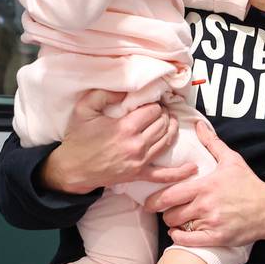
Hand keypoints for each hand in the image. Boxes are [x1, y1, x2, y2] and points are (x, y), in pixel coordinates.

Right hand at [39, 90, 196, 194]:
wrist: (72, 169)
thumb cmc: (78, 138)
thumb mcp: (84, 110)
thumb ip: (104, 94)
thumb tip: (125, 88)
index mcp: (125, 127)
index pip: (153, 111)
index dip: (155, 104)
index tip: (152, 102)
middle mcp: (136, 144)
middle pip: (163, 124)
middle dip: (164, 114)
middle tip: (160, 111)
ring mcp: (139, 161)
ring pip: (167, 141)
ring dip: (172, 129)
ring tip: (170, 121)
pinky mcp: (139, 174)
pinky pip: (163, 175)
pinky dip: (179, 172)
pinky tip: (192, 168)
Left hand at [145, 121, 264, 247]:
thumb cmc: (249, 184)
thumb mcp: (232, 160)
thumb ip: (212, 143)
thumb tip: (198, 125)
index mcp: (205, 186)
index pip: (170, 194)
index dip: (155, 200)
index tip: (150, 201)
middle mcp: (205, 205)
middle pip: (170, 213)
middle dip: (165, 213)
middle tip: (167, 210)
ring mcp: (211, 222)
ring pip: (179, 227)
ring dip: (175, 224)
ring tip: (178, 219)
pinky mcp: (217, 237)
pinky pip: (188, 241)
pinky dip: (179, 238)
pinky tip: (179, 233)